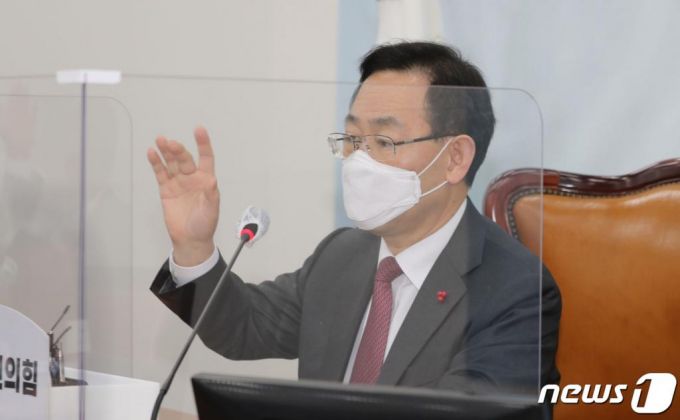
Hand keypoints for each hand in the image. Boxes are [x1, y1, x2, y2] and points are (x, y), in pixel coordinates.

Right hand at [147, 126, 218, 265]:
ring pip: (171, 163)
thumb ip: (211, 196)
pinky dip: (156, 163)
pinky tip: (152, 153)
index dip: (203, 144)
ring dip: (166, 151)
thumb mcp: (212, 210)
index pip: (206, 158)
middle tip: (171, 143)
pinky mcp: (166, 189)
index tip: (199, 130)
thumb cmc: (204, 225)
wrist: (190, 239)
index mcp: (205, 180)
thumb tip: (212, 181)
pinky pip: (160, 173)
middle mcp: (192, 178)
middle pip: (185, 159)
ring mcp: (178, 182)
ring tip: (161, 140)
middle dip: (178, 150)